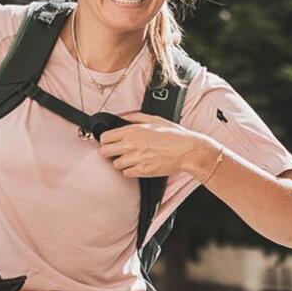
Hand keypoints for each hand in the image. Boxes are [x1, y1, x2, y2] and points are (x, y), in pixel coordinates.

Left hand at [97, 113, 218, 178]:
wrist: (187, 150)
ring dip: (121, 162)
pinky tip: (138, 165)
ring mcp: (136, 159)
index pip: (104, 138)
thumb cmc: (174, 135)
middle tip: (117, 152)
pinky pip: (126, 173)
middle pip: (105, 152)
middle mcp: (130, 145)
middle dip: (109, 152)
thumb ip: (135, 117)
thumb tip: (122, 117)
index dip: (106, 140)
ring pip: (115, 164)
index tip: (110, 142)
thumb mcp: (154, 119)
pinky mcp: (142, 171)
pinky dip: (130, 170)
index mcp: (132, 131)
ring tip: (132, 158)